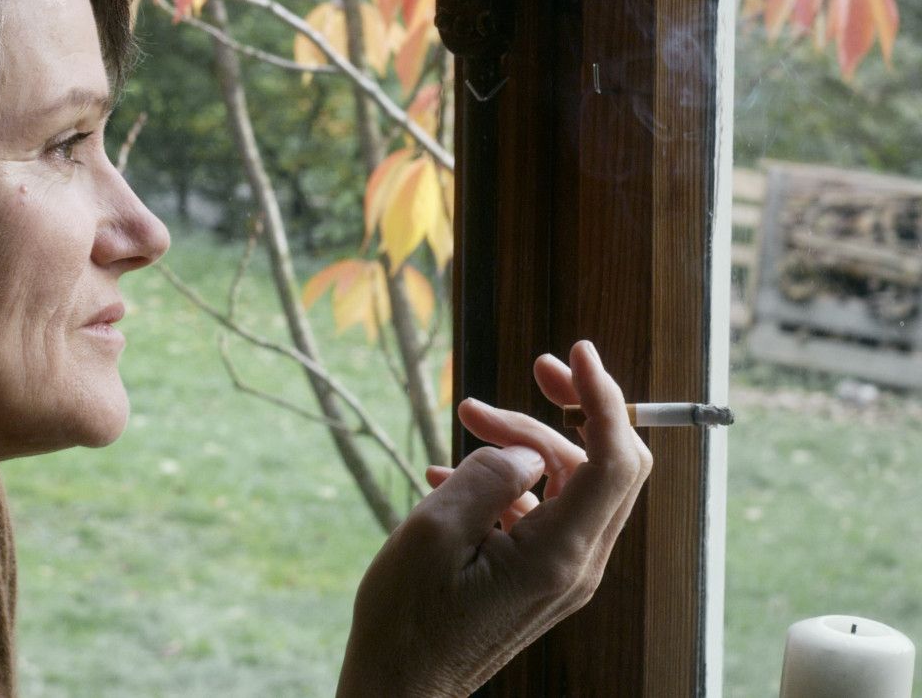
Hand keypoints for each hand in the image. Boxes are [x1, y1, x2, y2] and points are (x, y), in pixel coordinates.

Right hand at [335, 340, 652, 697]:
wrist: (401, 689)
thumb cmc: (407, 620)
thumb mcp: (433, 532)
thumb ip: (489, 477)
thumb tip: (527, 451)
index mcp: (559, 555)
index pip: (615, 460)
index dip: (604, 398)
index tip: (578, 353)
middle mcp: (576, 566)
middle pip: (598, 465)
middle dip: (550, 417)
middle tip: (481, 400)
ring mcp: (563, 576)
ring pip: (568, 484)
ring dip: (519, 446)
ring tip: (460, 428)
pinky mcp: (542, 581)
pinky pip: (545, 512)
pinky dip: (509, 482)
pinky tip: (451, 477)